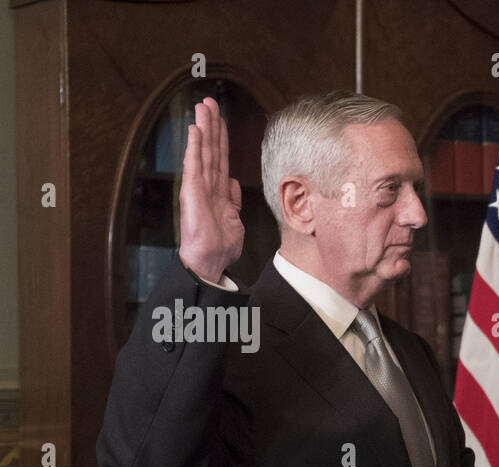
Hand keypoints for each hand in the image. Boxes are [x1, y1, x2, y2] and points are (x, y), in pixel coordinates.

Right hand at [178, 97, 243, 283]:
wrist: (210, 262)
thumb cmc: (220, 246)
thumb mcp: (234, 220)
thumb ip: (233, 200)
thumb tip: (234, 184)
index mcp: (218, 191)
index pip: (220, 158)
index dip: (221, 138)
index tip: (220, 118)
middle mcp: (208, 185)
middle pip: (210, 149)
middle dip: (211, 125)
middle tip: (209, 101)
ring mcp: (199, 187)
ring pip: (203, 151)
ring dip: (204, 128)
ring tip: (203, 106)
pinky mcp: (192, 192)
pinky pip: (194, 165)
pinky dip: (194, 146)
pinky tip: (195, 130)